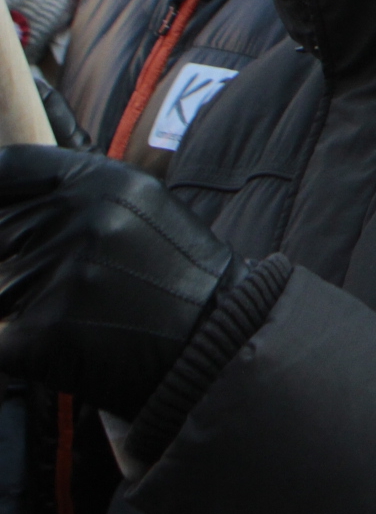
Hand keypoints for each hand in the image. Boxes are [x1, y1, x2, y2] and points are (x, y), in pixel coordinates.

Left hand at [0, 147, 241, 416]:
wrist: (216, 339)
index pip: (9, 169)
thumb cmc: (177, 273)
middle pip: (0, 234)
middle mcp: (78, 222)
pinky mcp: (42, 334)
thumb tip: (18, 174)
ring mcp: (60, 277)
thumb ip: (79, 188)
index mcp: (102, 183)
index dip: (0, 190)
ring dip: (21, 304)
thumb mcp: (143, 203)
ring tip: (76, 315)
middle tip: (68, 280)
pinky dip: (14, 344)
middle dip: (12, 258)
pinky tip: (56, 344)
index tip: (9, 212)